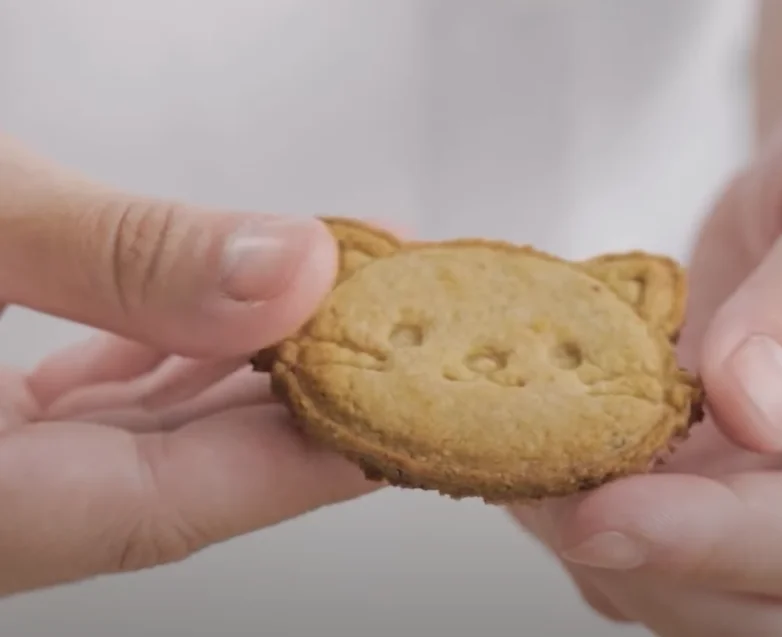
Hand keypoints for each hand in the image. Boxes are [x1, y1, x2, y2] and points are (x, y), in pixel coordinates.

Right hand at [0, 137, 379, 594]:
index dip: (299, 465)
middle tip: (384, 329)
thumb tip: (288, 271)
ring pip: (132, 440)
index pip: (163, 510)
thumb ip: (118, 254)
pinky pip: (86, 405)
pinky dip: (159, 353)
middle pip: (166, 478)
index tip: (402, 415)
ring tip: (323, 302)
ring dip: (234, 370)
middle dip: (287, 399)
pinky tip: (214, 310)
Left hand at [514, 58, 781, 635]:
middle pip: (764, 604)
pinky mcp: (728, 481)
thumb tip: (749, 405)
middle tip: (539, 476)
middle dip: (644, 562)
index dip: (719, 540)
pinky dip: (585, 503)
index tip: (605, 515)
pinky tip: (542, 436)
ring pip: (694, 592)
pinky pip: (653, 534)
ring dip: (599, 542)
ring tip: (525, 452)